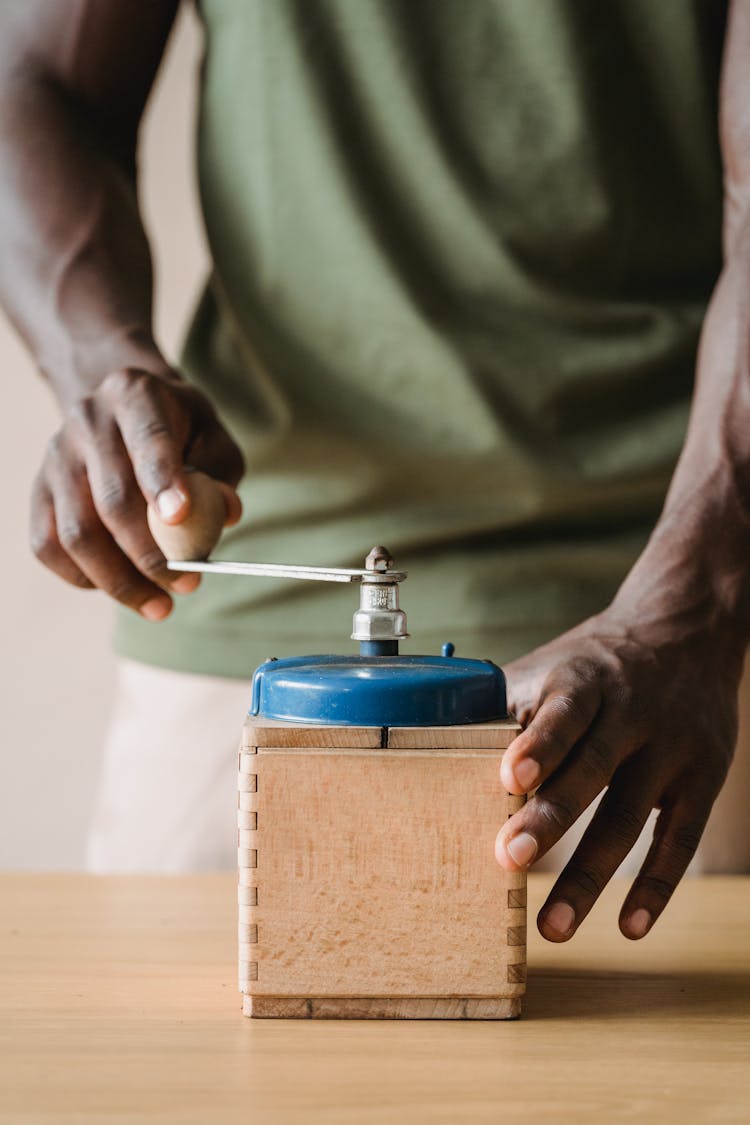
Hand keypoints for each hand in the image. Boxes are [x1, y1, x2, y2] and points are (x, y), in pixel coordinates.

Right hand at [31, 366, 243, 618]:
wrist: (122, 410)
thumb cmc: (178, 430)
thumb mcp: (211, 437)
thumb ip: (220, 473)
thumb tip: (224, 514)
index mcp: (136, 396)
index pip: (149, 441)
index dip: (162, 482)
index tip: (180, 518)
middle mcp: (87, 421)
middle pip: (112, 500)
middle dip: (151, 554)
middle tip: (187, 584)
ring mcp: (56, 457)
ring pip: (76, 533)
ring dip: (120, 580)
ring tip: (159, 604)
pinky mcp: (39, 490)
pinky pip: (49, 546)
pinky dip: (84, 577)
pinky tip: (121, 586)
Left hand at [495, 600, 743, 941]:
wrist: (685, 632)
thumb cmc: (594, 662)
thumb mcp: (552, 666)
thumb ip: (504, 707)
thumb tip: (429, 740)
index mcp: (584, 682)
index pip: (563, 713)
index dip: (538, 744)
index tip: (509, 777)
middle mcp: (631, 713)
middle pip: (592, 768)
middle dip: (551, 818)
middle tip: (507, 859)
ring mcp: (671, 747)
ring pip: (630, 815)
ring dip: (591, 874)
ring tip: (554, 927)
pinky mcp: (702, 779)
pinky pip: (681, 839)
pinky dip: (655, 886)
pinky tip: (628, 927)